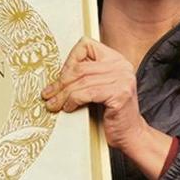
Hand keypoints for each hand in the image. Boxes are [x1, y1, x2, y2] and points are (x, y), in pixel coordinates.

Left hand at [41, 36, 147, 150]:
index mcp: (116, 59)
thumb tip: (57, 74)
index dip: (70, 60)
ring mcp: (122, 79)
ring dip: (63, 94)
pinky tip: (69, 107)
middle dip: (61, 82)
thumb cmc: (112, 112)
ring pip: (81, 81)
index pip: (86, 45)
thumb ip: (85, 75)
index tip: (60, 76)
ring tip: (54, 103)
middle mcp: (121, 66)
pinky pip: (87, 93)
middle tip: (49, 93)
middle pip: (81, 67)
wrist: (130, 134)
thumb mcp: (99, 87)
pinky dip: (73, 100)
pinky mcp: (119, 94)